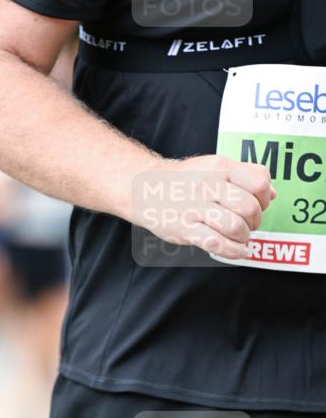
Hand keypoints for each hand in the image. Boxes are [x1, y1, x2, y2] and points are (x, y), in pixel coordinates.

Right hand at [132, 155, 276, 259]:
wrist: (144, 188)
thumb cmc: (185, 180)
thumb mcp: (214, 166)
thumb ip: (246, 175)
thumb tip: (272, 194)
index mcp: (218, 167)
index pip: (258, 182)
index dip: (264, 198)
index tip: (258, 205)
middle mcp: (207, 185)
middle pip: (249, 207)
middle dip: (255, 221)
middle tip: (248, 224)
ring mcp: (194, 208)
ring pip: (235, 227)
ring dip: (244, 236)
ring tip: (239, 236)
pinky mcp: (184, 228)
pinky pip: (217, 243)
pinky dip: (234, 251)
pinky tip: (238, 250)